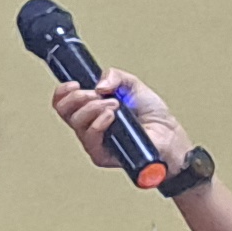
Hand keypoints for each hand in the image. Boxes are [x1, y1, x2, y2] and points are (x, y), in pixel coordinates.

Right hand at [41, 69, 189, 175]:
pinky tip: (111, 116)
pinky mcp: (101, 155)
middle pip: (64, 111)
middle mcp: (90, 123)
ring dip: (93, 108)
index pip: (64, 102)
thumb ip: (115, 76)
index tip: (73, 84)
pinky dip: (99, 123)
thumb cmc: (154, 116)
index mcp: (93, 107)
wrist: (169, 135)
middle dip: (78, 97)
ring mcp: (94, 140)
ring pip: (76, 123)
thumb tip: (98, 84)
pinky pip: (90, 139)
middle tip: (95, 94)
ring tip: (114, 105)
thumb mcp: (133, 85)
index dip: (62, 92)